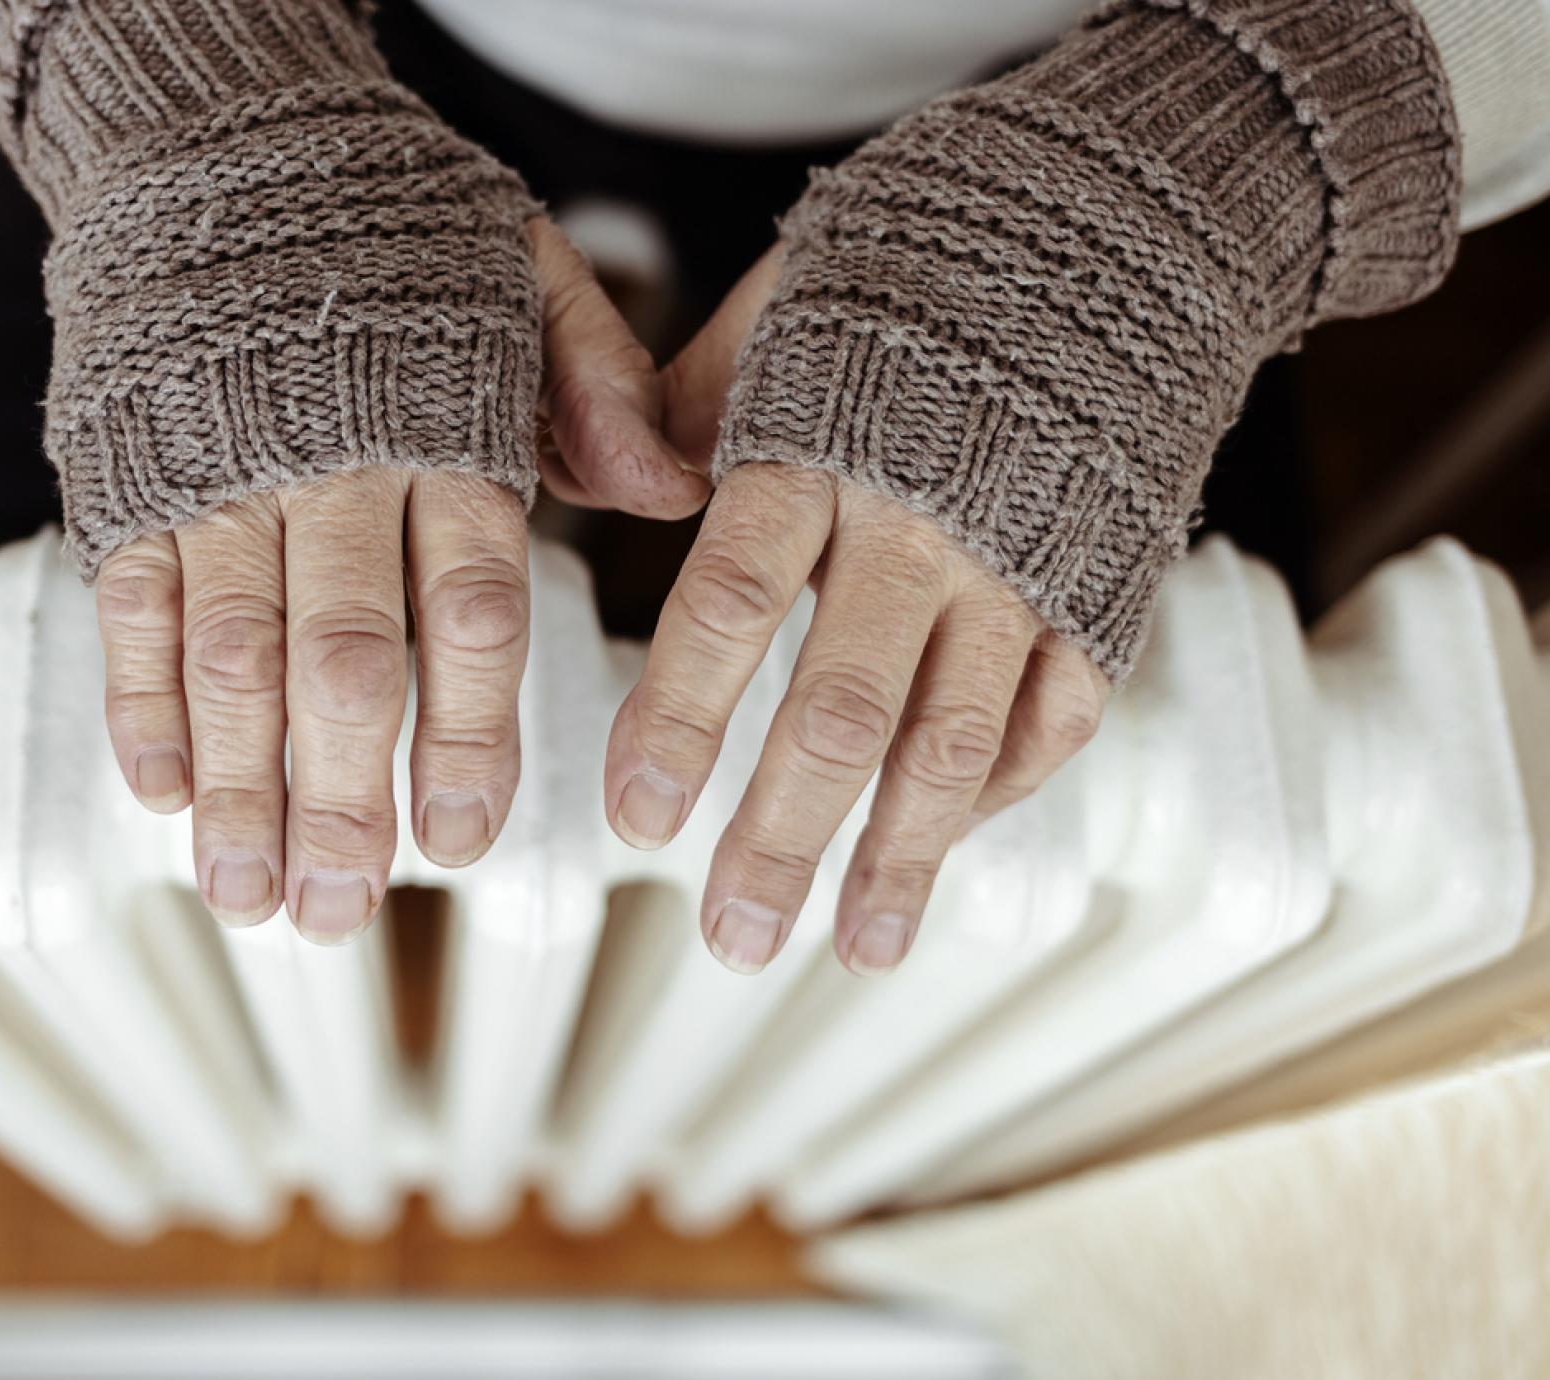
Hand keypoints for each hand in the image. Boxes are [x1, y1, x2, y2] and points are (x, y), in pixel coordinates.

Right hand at [96, 218, 706, 944]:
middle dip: (341, 797)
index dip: (466, 735)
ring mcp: (220, 476)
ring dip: (236, 786)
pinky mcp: (131, 477)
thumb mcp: (526, 280)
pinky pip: (130, 604)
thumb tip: (676, 492)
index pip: (469, 610)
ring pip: (227, 654)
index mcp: (445, 433)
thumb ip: (598, 387)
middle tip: (343, 911)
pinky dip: (139, 701)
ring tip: (249, 894)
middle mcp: (331, 467)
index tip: (462, 840)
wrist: (224, 142)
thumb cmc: (398, 235)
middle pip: (341, 659)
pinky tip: (156, 793)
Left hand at [608, 249, 1108, 975]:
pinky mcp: (1104, 587)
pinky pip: (1058, 715)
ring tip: (855, 951)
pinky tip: (946, 853)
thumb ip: (700, 396)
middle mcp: (924, 524)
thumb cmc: (933, 257)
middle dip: (780, 836)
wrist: (1135, 216)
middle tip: (729, 936)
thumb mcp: (795, 297)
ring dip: (900, 859)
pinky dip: (1003, 790)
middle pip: (841, 710)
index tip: (635, 817)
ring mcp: (1026, 566)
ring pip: (956, 742)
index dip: (680, 719)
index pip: (730, 603)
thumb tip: (621, 480)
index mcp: (823, 448)